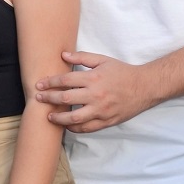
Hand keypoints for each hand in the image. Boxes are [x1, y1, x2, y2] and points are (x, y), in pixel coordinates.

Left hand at [35, 50, 154, 131]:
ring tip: (50, 116)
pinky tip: (67, 125)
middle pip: (66, 98)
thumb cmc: (123, 72)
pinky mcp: (107, 121)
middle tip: (38, 98)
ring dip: (59, 118)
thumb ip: (82, 57)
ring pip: (74, 118)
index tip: (40, 85)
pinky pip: (87, 128)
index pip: (66, 80)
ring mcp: (101, 110)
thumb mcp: (103, 60)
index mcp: (94, 78)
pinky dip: (75, 128)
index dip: (50, 82)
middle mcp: (96, 95)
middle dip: (49, 98)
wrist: (145, 87)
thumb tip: (63, 55)